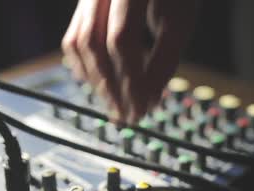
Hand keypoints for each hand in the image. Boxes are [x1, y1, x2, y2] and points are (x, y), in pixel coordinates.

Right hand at [62, 0, 196, 123]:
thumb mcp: (180, 19)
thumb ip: (164, 59)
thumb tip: (149, 100)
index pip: (121, 39)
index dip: (131, 78)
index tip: (142, 108)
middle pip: (94, 43)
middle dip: (110, 86)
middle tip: (126, 116)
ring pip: (78, 41)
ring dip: (95, 79)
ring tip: (114, 103)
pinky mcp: (85, 4)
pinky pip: (74, 37)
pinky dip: (84, 64)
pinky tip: (98, 82)